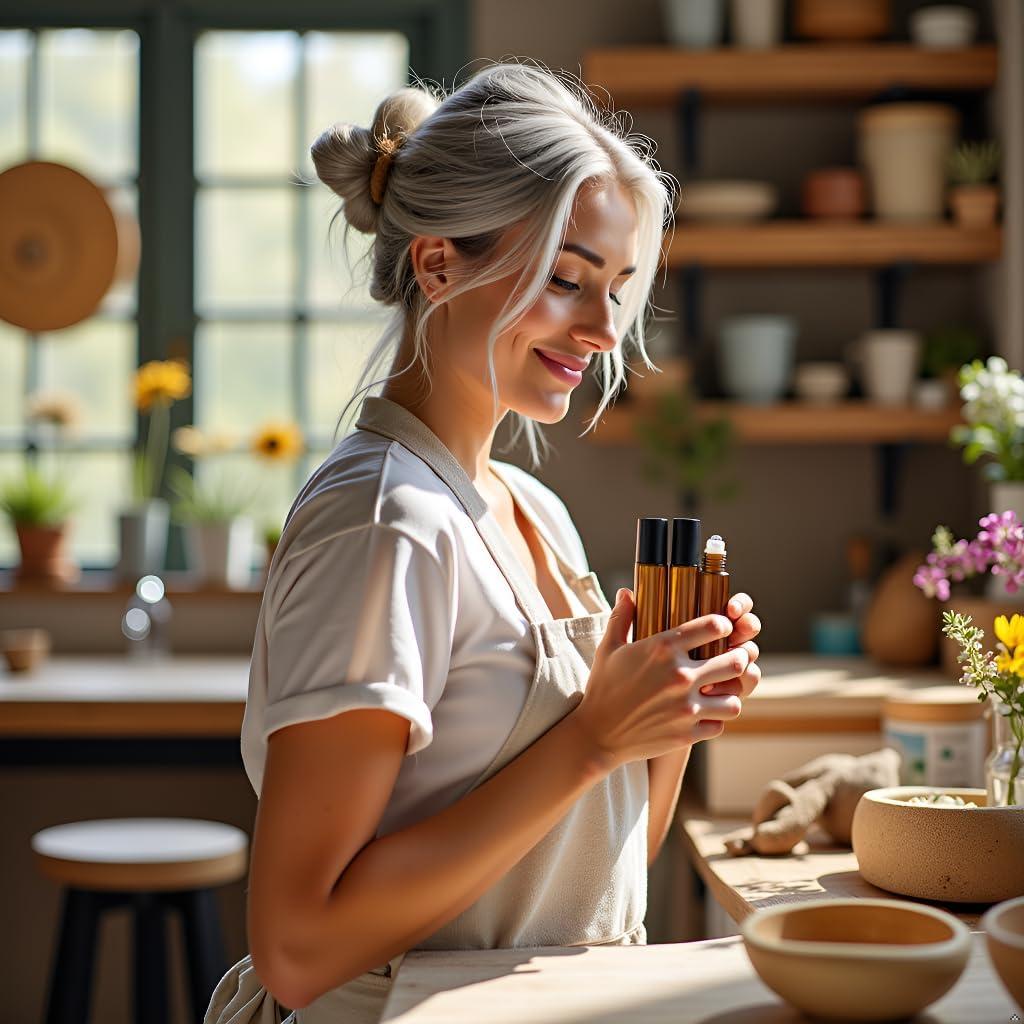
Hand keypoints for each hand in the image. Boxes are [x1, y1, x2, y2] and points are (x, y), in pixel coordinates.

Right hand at [571, 589, 750, 770]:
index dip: (723, 625)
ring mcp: (686, 707)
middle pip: (735, 661)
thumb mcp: (609, 648)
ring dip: (729, 693)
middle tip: (732, 658)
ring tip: (720, 690)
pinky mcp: (687, 733)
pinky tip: (704, 714)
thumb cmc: (603, 687)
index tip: (721, 629)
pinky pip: (719, 724)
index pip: (714, 626)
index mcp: (663, 648)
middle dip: (738, 657)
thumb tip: (626, 591)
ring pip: (734, 699)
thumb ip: (622, 617)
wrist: (597, 734)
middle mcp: (680, 675)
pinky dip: (714, 719)